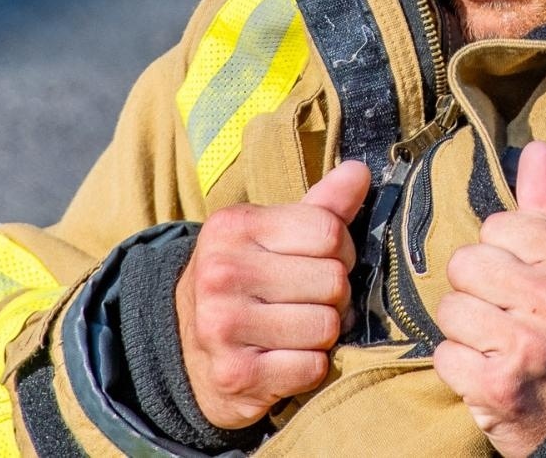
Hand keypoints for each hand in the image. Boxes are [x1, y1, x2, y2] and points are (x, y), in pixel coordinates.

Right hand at [175, 160, 369, 428]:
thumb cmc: (245, 281)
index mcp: (233, 227)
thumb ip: (320, 207)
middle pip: (333, 281)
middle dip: (335, 295)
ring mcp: (222, 326)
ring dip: (324, 334)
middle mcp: (221, 272)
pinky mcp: (234, 375)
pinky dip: (310, 367)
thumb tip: (360, 171)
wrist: (185, 348)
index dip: (341, 250)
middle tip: (311, 300)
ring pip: (326, 326)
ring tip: (299, 329)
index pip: (328, 231)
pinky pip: (312, 368)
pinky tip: (285, 359)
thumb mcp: (272, 235)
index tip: (323, 261)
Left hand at [434, 141, 545, 457]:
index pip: (497, 225)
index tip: (525, 275)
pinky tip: (490, 372)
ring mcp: (525, 347)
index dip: (504, 250)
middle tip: (507, 311)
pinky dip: (461, 369)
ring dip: (466, 330)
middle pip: (465, 263)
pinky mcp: (497, 389)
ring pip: (449, 309)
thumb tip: (533, 150)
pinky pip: (444, 356)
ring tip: (499, 343)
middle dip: (478, 288)